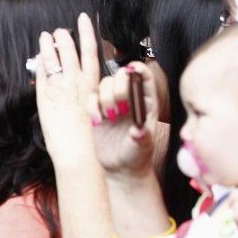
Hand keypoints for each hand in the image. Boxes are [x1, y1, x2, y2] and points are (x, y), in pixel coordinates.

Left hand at [35, 12, 101, 164]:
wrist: (79, 155)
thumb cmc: (93, 138)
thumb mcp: (99, 108)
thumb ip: (93, 90)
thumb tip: (89, 78)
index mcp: (93, 84)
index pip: (90, 51)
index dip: (87, 33)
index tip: (85, 18)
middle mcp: (76, 83)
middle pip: (70, 52)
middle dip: (65, 37)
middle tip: (60, 28)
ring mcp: (58, 90)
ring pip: (53, 61)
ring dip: (49, 46)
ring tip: (46, 35)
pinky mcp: (44, 99)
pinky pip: (41, 76)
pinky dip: (40, 65)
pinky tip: (38, 58)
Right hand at [90, 62, 159, 178]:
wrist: (121, 168)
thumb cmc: (137, 155)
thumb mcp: (143, 147)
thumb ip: (141, 137)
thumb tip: (138, 130)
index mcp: (146, 102)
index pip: (144, 77)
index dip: (138, 69)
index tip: (132, 71)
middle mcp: (129, 99)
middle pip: (121, 76)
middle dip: (118, 87)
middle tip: (120, 107)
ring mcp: (112, 104)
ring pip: (104, 84)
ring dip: (105, 98)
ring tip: (110, 117)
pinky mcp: (97, 111)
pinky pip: (91, 98)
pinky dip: (92, 107)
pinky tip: (98, 121)